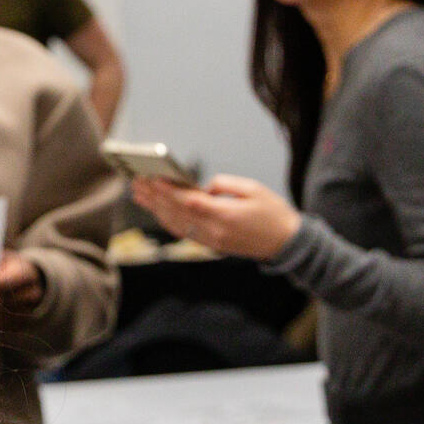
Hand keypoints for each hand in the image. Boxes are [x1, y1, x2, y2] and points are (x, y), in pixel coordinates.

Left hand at [136, 174, 301, 260]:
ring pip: (176, 224)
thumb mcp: (253, 188)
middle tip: (137, 182)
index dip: (168, 190)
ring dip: (156, 209)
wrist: (287, 244)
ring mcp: (212, 241)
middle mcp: (215, 232)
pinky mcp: (212, 245)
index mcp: (226, 216)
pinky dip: (168, 220)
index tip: (151, 178)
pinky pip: (184, 232)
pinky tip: (157, 210)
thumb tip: (203, 187)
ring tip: (139, 194)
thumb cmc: (274, 213)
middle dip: (155, 197)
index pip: (189, 202)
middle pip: (177, 213)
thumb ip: (224, 184)